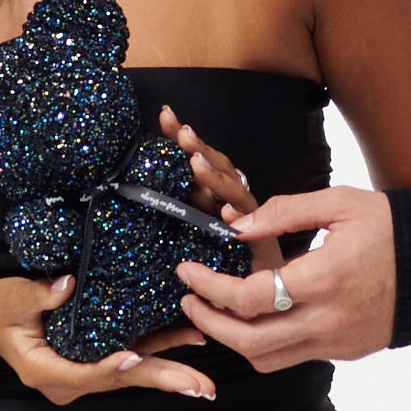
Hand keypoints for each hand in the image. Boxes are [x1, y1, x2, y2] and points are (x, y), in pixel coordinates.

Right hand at [0, 274, 214, 404]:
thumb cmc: (0, 310)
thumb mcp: (10, 299)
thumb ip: (36, 295)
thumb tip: (67, 285)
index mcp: (44, 371)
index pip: (82, 375)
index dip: (109, 369)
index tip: (133, 359)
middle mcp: (70, 379)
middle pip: (119, 380)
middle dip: (161, 382)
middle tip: (198, 388)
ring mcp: (88, 370)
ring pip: (132, 371)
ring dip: (170, 370)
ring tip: (205, 377)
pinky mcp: (100, 356)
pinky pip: (135, 354)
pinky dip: (163, 349)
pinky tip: (191, 340)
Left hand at [158, 106, 282, 270]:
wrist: (260, 295)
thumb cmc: (223, 263)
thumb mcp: (191, 227)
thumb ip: (179, 203)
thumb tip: (149, 178)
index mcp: (215, 194)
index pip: (200, 158)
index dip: (183, 138)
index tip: (165, 115)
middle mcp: (233, 203)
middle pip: (218, 169)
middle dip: (198, 150)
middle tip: (181, 132)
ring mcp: (249, 222)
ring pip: (233, 193)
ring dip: (214, 178)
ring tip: (194, 163)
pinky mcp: (261, 245)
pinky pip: (250, 232)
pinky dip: (238, 219)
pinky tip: (226, 210)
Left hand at [175, 187, 393, 369]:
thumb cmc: (392, 228)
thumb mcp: (340, 203)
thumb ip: (284, 212)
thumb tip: (236, 227)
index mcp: (326, 278)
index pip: (250, 298)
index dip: (209, 288)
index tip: (188, 271)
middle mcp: (329, 320)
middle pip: (250, 342)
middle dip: (209, 324)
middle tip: (189, 302)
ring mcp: (338, 342)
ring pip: (268, 360)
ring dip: (233, 341)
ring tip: (215, 314)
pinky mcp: (346, 352)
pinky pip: (293, 357)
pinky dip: (265, 344)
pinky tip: (255, 320)